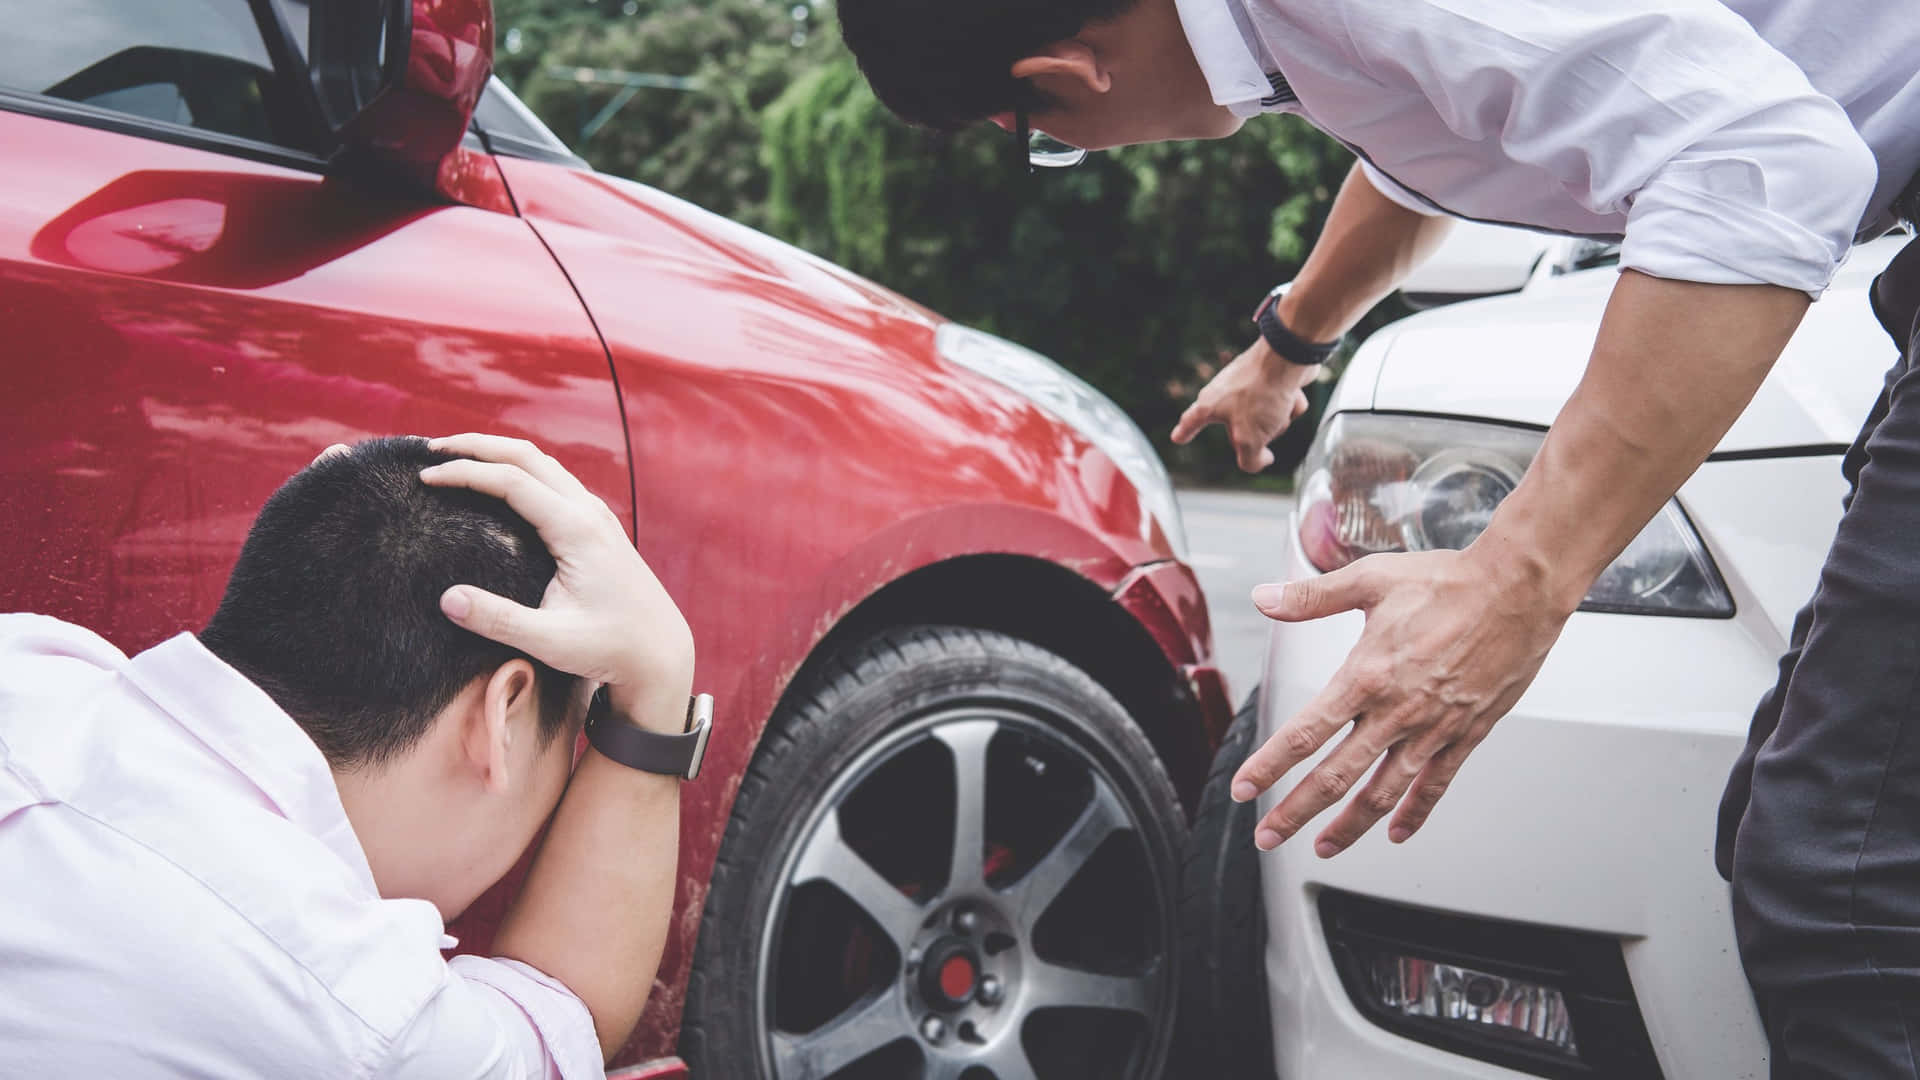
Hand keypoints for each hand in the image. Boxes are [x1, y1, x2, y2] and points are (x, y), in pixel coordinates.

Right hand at [418, 433, 694, 728]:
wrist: (660, 652)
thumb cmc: (609, 648)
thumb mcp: (551, 641)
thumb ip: (498, 620)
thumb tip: (446, 598)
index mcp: (577, 530)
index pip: (513, 481)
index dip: (466, 473)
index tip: (425, 477)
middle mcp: (589, 512)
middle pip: (528, 456)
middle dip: (477, 445)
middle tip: (431, 450)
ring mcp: (596, 515)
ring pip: (543, 464)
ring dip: (499, 454)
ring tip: (456, 458)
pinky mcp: (597, 526)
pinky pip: (554, 481)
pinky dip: (519, 471)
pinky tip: (497, 484)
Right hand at [1170, 337, 1313, 471]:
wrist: (1287, 357)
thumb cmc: (1260, 394)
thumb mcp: (1249, 440)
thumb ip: (1249, 461)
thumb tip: (1261, 459)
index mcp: (1210, 405)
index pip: (1190, 423)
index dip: (1185, 432)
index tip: (1177, 437)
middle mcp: (1225, 393)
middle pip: (1239, 430)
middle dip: (1257, 435)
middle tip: (1262, 429)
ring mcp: (1249, 385)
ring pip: (1265, 419)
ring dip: (1279, 419)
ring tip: (1280, 407)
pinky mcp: (1271, 379)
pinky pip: (1282, 404)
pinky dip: (1291, 403)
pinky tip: (1293, 396)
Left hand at [1232, 545, 1573, 855]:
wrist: (1520, 590)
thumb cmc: (1450, 583)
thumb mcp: (1369, 580)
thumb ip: (1312, 597)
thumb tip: (1265, 598)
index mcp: (1367, 676)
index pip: (1305, 733)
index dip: (1269, 766)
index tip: (1245, 788)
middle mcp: (1397, 711)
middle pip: (1335, 776)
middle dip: (1296, 812)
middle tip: (1269, 835)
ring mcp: (1433, 728)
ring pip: (1382, 792)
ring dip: (1349, 825)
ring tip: (1323, 847)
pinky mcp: (1466, 734)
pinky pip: (1435, 784)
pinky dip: (1414, 813)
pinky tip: (1396, 832)